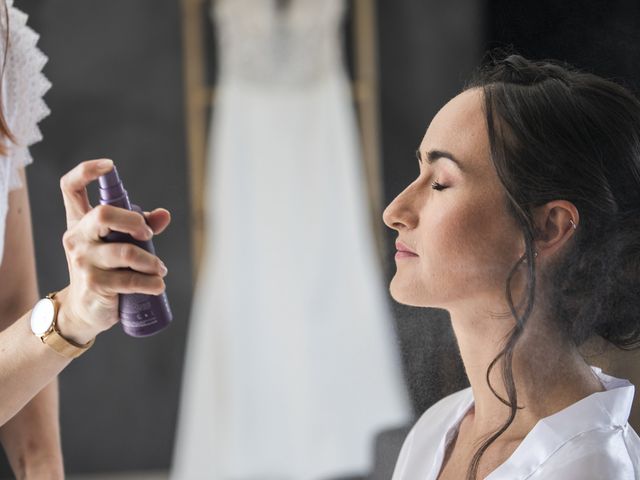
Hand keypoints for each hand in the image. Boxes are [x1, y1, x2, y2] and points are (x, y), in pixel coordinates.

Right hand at [56, 159, 170, 343]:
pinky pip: (130, 280)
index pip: (70, 188)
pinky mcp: (94, 284)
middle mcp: (76, 237)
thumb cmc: (104, 270)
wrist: (82, 310)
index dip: (86, 171)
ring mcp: (83, 261)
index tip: (109, 165)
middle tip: (147, 234)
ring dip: (151, 261)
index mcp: (80, 222)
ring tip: (159, 269)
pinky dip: (151, 282)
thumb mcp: (117, 244)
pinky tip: (158, 285)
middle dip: (133, 221)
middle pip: (103, 214)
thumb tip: (165, 215)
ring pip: (125, 252)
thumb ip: (140, 227)